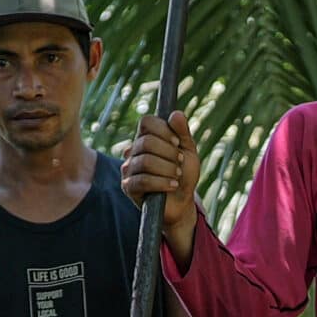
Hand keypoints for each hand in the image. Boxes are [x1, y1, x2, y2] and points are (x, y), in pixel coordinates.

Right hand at [120, 110, 201, 251]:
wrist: (182, 203)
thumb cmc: (184, 176)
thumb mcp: (189, 152)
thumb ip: (183, 133)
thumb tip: (176, 113)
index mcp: (146, 138)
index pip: (146, 122)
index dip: (163, 129)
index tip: (178, 142)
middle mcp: (134, 151)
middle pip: (146, 142)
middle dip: (169, 153)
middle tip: (180, 163)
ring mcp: (128, 169)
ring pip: (145, 161)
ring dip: (167, 168)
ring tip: (177, 176)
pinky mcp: (128, 187)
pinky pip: (142, 180)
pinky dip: (161, 182)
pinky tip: (173, 185)